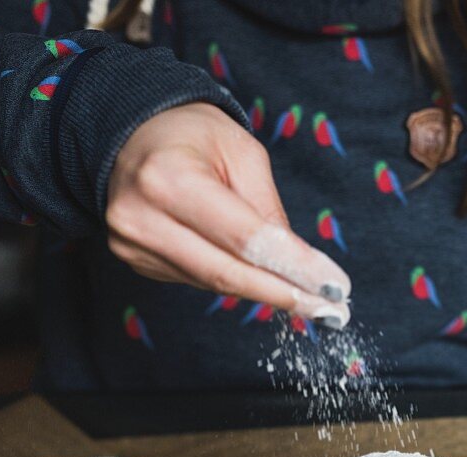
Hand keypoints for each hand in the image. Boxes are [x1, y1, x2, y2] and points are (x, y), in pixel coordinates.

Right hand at [106, 103, 350, 327]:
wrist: (132, 136)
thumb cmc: (192, 136)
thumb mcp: (243, 155)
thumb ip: (268, 211)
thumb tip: (301, 268)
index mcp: (168, 178)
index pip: (244, 238)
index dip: (293, 267)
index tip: (334, 287)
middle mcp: (142, 218)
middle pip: (227, 273)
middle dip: (284, 294)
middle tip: (330, 310)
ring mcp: (133, 245)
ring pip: (214, 283)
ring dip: (264, 292)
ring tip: (308, 299)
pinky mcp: (136, 262)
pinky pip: (198, 280)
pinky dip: (234, 280)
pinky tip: (259, 277)